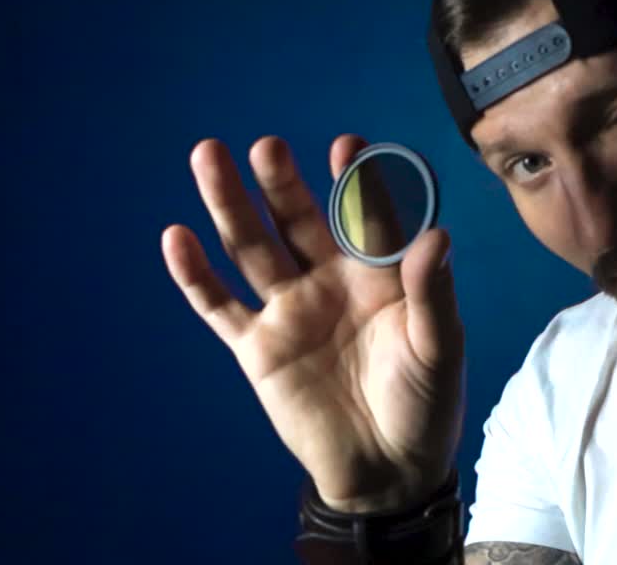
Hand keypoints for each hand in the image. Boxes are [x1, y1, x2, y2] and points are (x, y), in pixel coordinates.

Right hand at [161, 135, 463, 511]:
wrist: (388, 471)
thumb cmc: (426, 405)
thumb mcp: (440, 350)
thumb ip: (433, 294)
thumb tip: (436, 235)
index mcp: (380, 274)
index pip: (366, 216)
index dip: (356, 182)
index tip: (347, 145)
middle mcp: (330, 281)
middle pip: (299, 221)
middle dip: (282, 184)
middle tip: (267, 147)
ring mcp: (290, 311)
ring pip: (253, 249)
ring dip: (230, 206)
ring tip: (208, 157)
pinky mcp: (258, 348)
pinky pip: (221, 307)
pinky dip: (196, 276)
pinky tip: (176, 237)